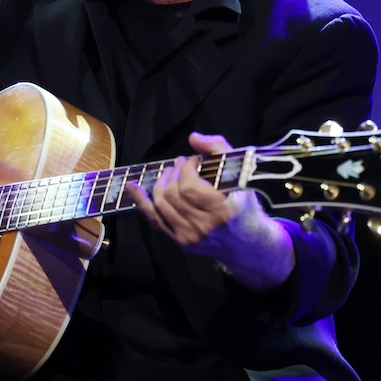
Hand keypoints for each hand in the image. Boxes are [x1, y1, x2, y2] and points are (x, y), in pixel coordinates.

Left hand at [128, 132, 293, 289]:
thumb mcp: (241, 174)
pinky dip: (141, 202)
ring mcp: (190, 237)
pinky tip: (133, 187)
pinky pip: (154, 220)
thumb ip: (219, 149)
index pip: (190, 186)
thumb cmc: (244, 206)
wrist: (248, 242)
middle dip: (172, 173)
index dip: (186, 168)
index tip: (193, 160)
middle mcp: (204, 227)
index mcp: (222, 210)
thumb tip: (193, 138)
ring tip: (169, 174)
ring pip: (161, 205)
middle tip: (179, 164)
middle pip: (173, 194)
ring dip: (161, 183)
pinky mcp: (180, 242)